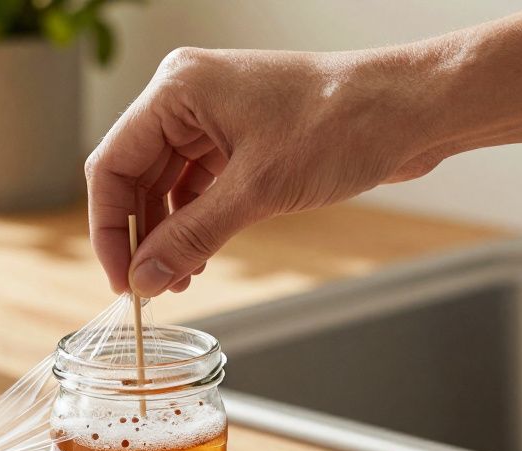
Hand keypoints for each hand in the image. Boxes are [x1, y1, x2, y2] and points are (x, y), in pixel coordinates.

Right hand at [85, 47, 442, 296]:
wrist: (411, 111)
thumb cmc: (342, 125)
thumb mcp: (257, 191)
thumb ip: (191, 238)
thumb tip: (144, 278)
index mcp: (177, 90)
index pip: (113, 164)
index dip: (110, 228)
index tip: (122, 279)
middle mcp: (187, 98)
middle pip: (134, 176)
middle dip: (139, 235)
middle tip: (149, 288)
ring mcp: (213, 118)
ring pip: (164, 186)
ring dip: (167, 235)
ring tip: (177, 280)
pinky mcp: (239, 138)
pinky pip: (196, 187)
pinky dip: (193, 223)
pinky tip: (199, 257)